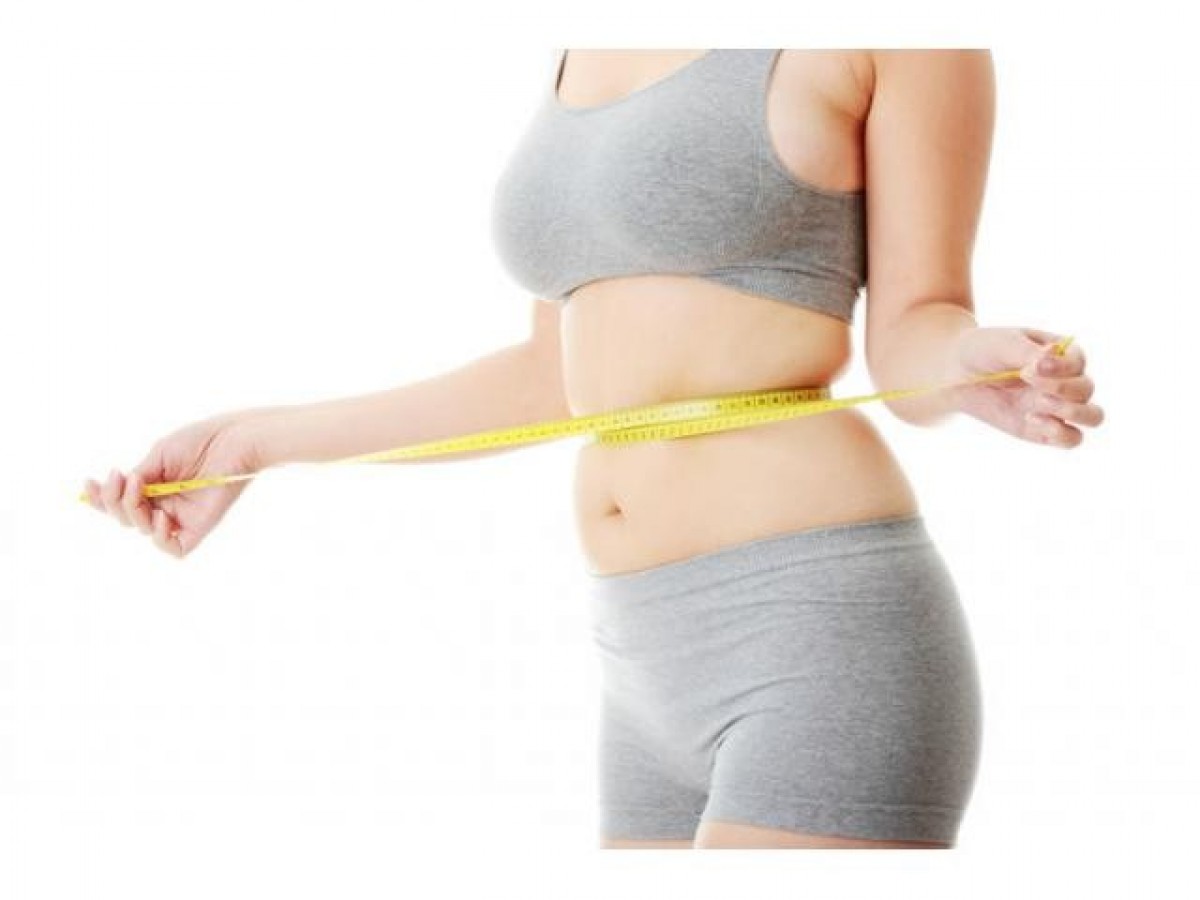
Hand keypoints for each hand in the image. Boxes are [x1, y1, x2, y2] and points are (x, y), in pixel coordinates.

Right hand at [81, 411, 264, 557]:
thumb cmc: (200, 442)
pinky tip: (162, 516)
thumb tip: (117, 492)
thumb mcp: (158, 457)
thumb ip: (138, 478)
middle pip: (127, 519)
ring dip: (132, 510)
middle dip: (114, 501)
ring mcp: (182, 517)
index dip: (102, 499)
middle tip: (119, 479)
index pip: (121, 503)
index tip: (89, 482)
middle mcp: (166, 504)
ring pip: (144, 530)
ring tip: (138, 487)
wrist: (232, 440)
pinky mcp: (199, 528)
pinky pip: (174, 547)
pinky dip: (160, 536)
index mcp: (154, 487)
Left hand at [944, 326, 1104, 446]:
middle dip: (1062, 387)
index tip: (1032, 366)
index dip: (1061, 367)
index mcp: (1061, 355)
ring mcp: (1056, 407)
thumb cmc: (984, 351)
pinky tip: (1031, 419)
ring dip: (1072, 412)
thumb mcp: (1004, 344)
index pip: (1079, 363)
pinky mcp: (1043, 430)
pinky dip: (1061, 434)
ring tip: (1038, 403)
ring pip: (1092, 416)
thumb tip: (1053, 356)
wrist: (956, 372)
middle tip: (1027, 379)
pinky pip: (1070, 439)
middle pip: (1087, 389)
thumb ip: (1030, 352)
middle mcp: (1065, 381)